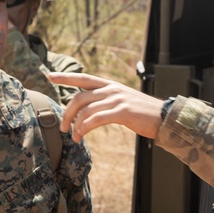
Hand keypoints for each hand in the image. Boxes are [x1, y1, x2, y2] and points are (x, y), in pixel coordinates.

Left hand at [48, 72, 164, 141]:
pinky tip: (81, 136)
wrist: (163, 118)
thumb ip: (105, 101)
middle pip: (79, 97)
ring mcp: (117, 99)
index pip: (83, 78)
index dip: (66, 77)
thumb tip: (86, 110)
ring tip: (74, 137)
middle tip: (63, 127)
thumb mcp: (121, 101)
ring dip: (76, 125)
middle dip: (67, 113)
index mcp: (110, 85)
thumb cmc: (141, 113)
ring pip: (86, 110)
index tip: (49, 76)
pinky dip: (85, 128)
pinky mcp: (122, 112)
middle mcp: (111, 89)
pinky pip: (97, 119)